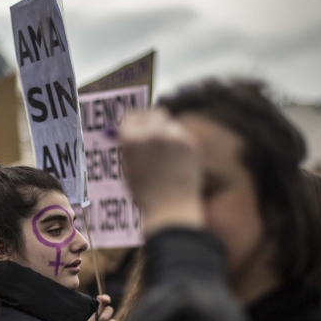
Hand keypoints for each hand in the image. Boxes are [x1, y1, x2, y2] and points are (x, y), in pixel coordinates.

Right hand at [119, 109, 203, 234]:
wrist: (171, 207)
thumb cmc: (147, 193)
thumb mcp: (129, 167)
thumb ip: (132, 146)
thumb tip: (135, 132)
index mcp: (131, 139)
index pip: (132, 117)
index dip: (136, 122)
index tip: (139, 126)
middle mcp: (152, 133)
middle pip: (155, 113)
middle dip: (154, 120)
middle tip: (155, 131)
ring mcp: (173, 136)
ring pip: (171, 125)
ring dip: (168, 134)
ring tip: (167, 160)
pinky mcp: (191, 142)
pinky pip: (184, 137)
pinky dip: (181, 145)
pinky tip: (178, 164)